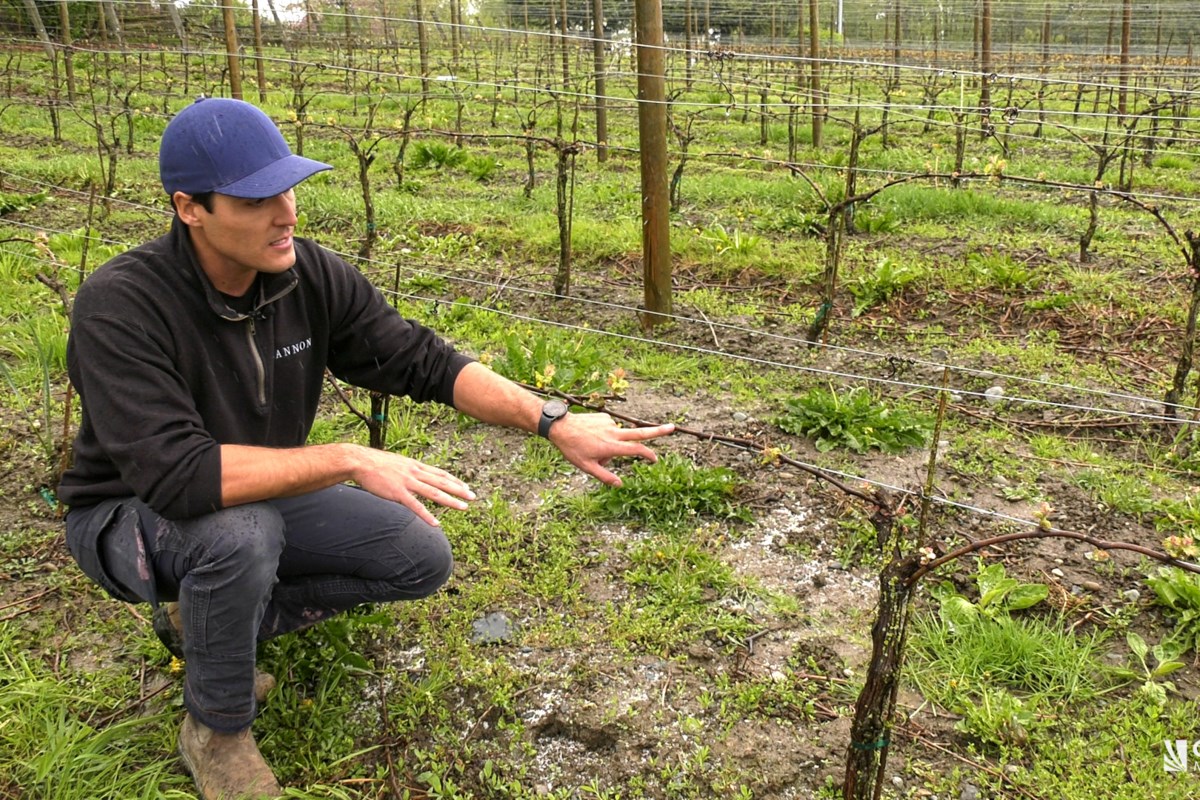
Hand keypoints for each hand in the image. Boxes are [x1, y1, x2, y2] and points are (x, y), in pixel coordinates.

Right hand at [351, 447, 475, 525]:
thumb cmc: (377, 464)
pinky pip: (415, 506)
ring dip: (450, 501)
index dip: (455, 480)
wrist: (361, 461)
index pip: (440, 473)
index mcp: (416, 466)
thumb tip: (417, 476)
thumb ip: (409, 470)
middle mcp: (416, 473)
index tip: (465, 486)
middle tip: (473, 497)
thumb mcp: (398, 463)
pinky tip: (436, 523)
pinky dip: (427, 515)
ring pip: (434, 493)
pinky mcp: (398, 493)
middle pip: (442, 482)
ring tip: (463, 507)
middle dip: (459, 490)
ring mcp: (408, 483)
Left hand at [548, 412, 675, 485]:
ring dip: (611, 444)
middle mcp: (614, 433)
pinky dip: (604, 435)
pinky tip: (590, 436)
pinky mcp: (604, 416)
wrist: (560, 426)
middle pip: (640, 432)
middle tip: (672, 427)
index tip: (655, 459)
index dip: (648, 454)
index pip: (636, 449)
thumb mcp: (586, 467)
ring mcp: (609, 423)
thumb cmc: (572, 448)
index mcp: (611, 446)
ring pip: (617, 437)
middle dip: (657, 430)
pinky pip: (609, 429)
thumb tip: (620, 484)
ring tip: (591, 447)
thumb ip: (605, 476)